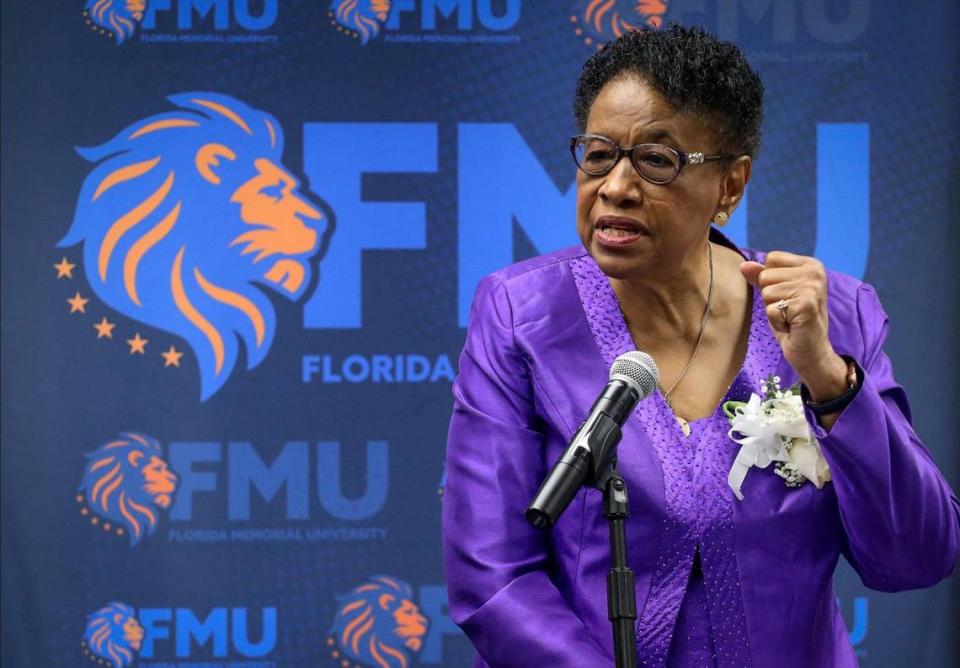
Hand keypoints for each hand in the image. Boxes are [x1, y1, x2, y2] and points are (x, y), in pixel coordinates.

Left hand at [740, 251, 847, 401]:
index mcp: (810, 264)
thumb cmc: (792, 321)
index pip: (771, 258)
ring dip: (774, 310)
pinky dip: (776, 322)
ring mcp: (812, 288)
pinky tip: (791, 326)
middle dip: (771, 297)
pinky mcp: (807, 305)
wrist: (810, 351)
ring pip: (767, 292)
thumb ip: (760, 276)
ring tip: (790, 318)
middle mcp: (815, 272)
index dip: (771, 280)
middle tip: (789, 310)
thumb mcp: (775, 294)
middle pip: (766, 275)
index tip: (787, 296)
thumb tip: (743, 265)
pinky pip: (771, 309)